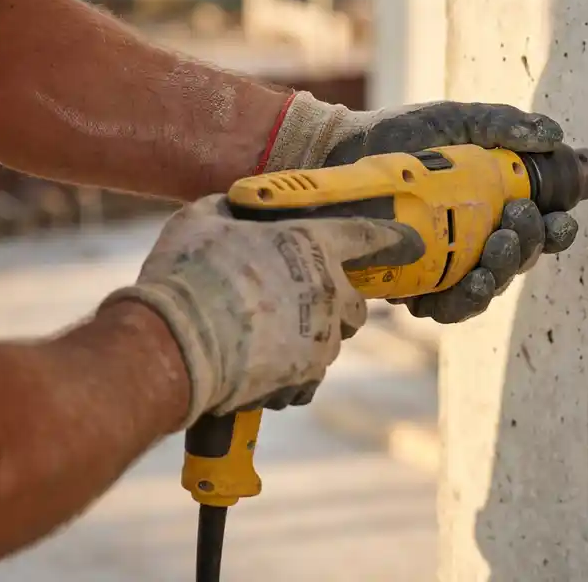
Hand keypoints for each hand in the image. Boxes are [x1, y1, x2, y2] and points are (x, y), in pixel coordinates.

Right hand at [101, 195, 423, 425]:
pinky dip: (288, 377)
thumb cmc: (188, 273)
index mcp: (313, 245)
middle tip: (296, 303)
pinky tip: (254, 370)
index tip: (412, 243)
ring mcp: (321, 338)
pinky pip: (307, 379)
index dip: (392, 239)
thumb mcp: (202, 220)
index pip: (367, 237)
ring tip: (260, 340)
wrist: (175, 343)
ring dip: (307, 342)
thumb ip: (228, 210)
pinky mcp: (304, 377)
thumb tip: (231, 208)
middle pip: (355, 304)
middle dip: (337, 305)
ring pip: (329, 343)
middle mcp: (329, 291)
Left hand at [261, 95, 579, 322]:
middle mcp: (476, 238)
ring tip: (499, 244)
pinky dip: (469, 298)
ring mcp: (447, 265)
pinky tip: (476, 281)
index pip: (539, 224)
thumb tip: (552, 136)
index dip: (557, 227)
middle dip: (531, 242)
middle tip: (519, 215)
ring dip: (506, 270)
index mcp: (494, 202)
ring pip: (493, 285)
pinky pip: (451, 306)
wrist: (339, 153)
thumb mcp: (455, 121)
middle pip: (522, 257)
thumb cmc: (401, 136)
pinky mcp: (417, 286)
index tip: (561, 216)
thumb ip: (502, 125)